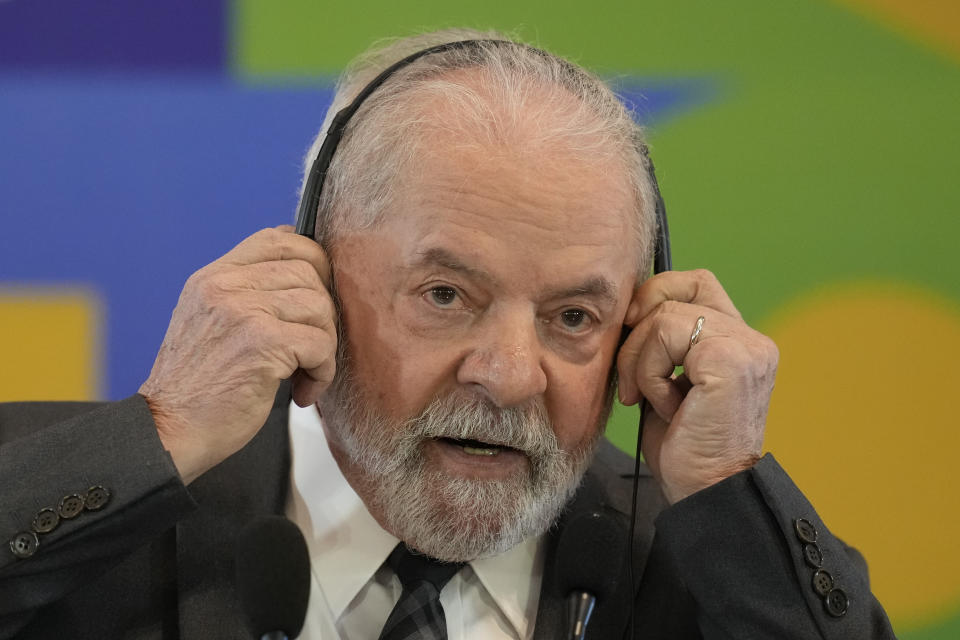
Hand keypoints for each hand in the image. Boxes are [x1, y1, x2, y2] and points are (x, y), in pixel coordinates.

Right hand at [139, 226, 337, 483]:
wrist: (168, 431)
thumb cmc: (197, 388)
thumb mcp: (210, 323)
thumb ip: (246, 295)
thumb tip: (305, 275)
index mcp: (213, 277)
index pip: (277, 238)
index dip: (311, 260)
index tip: (317, 296)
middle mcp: (225, 286)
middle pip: (308, 271)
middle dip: (323, 313)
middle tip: (311, 349)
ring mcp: (243, 311)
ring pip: (319, 306)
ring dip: (324, 345)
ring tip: (304, 374)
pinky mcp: (262, 342)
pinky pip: (320, 343)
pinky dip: (322, 372)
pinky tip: (302, 392)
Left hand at [617, 269, 778, 503]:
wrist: (705, 491)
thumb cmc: (684, 445)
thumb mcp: (668, 380)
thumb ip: (663, 341)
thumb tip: (630, 307)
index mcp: (739, 341)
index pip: (695, 281)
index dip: (656, 295)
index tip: (633, 334)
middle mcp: (752, 339)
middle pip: (675, 290)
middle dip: (637, 331)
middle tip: (630, 377)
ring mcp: (746, 348)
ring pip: (663, 316)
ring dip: (640, 361)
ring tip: (648, 399)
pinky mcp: (731, 361)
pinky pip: (665, 337)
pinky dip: (649, 373)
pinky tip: (664, 406)